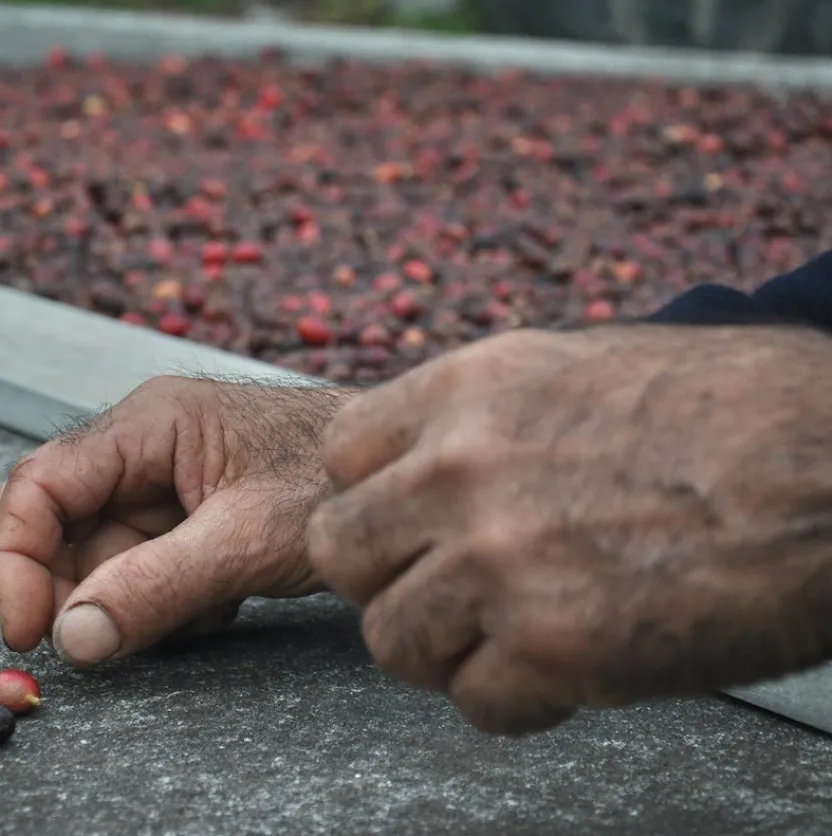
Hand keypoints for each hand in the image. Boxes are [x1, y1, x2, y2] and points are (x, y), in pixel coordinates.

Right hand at [0, 375, 352, 665]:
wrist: (405, 483)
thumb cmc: (335, 482)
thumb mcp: (245, 540)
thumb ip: (156, 587)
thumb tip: (73, 639)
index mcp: (149, 424)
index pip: (40, 484)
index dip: (16, 559)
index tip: (28, 631)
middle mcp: (146, 447)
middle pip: (65, 526)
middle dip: (79, 591)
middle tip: (107, 643)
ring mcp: (169, 484)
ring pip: (105, 557)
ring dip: (132, 602)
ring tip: (199, 610)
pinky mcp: (192, 518)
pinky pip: (145, 570)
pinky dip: (167, 603)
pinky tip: (218, 604)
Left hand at [307, 324, 831, 734]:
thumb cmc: (730, 412)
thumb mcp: (575, 368)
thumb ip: (480, 417)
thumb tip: (420, 464)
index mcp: (467, 389)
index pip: (340, 455)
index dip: (369, 496)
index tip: (404, 522)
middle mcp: (463, 470)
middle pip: (340, 549)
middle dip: (385, 576)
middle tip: (440, 588)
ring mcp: (501, 561)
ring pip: (390, 638)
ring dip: (442, 648)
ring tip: (505, 634)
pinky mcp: (557, 648)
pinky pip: (475, 701)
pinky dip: (514, 698)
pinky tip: (563, 668)